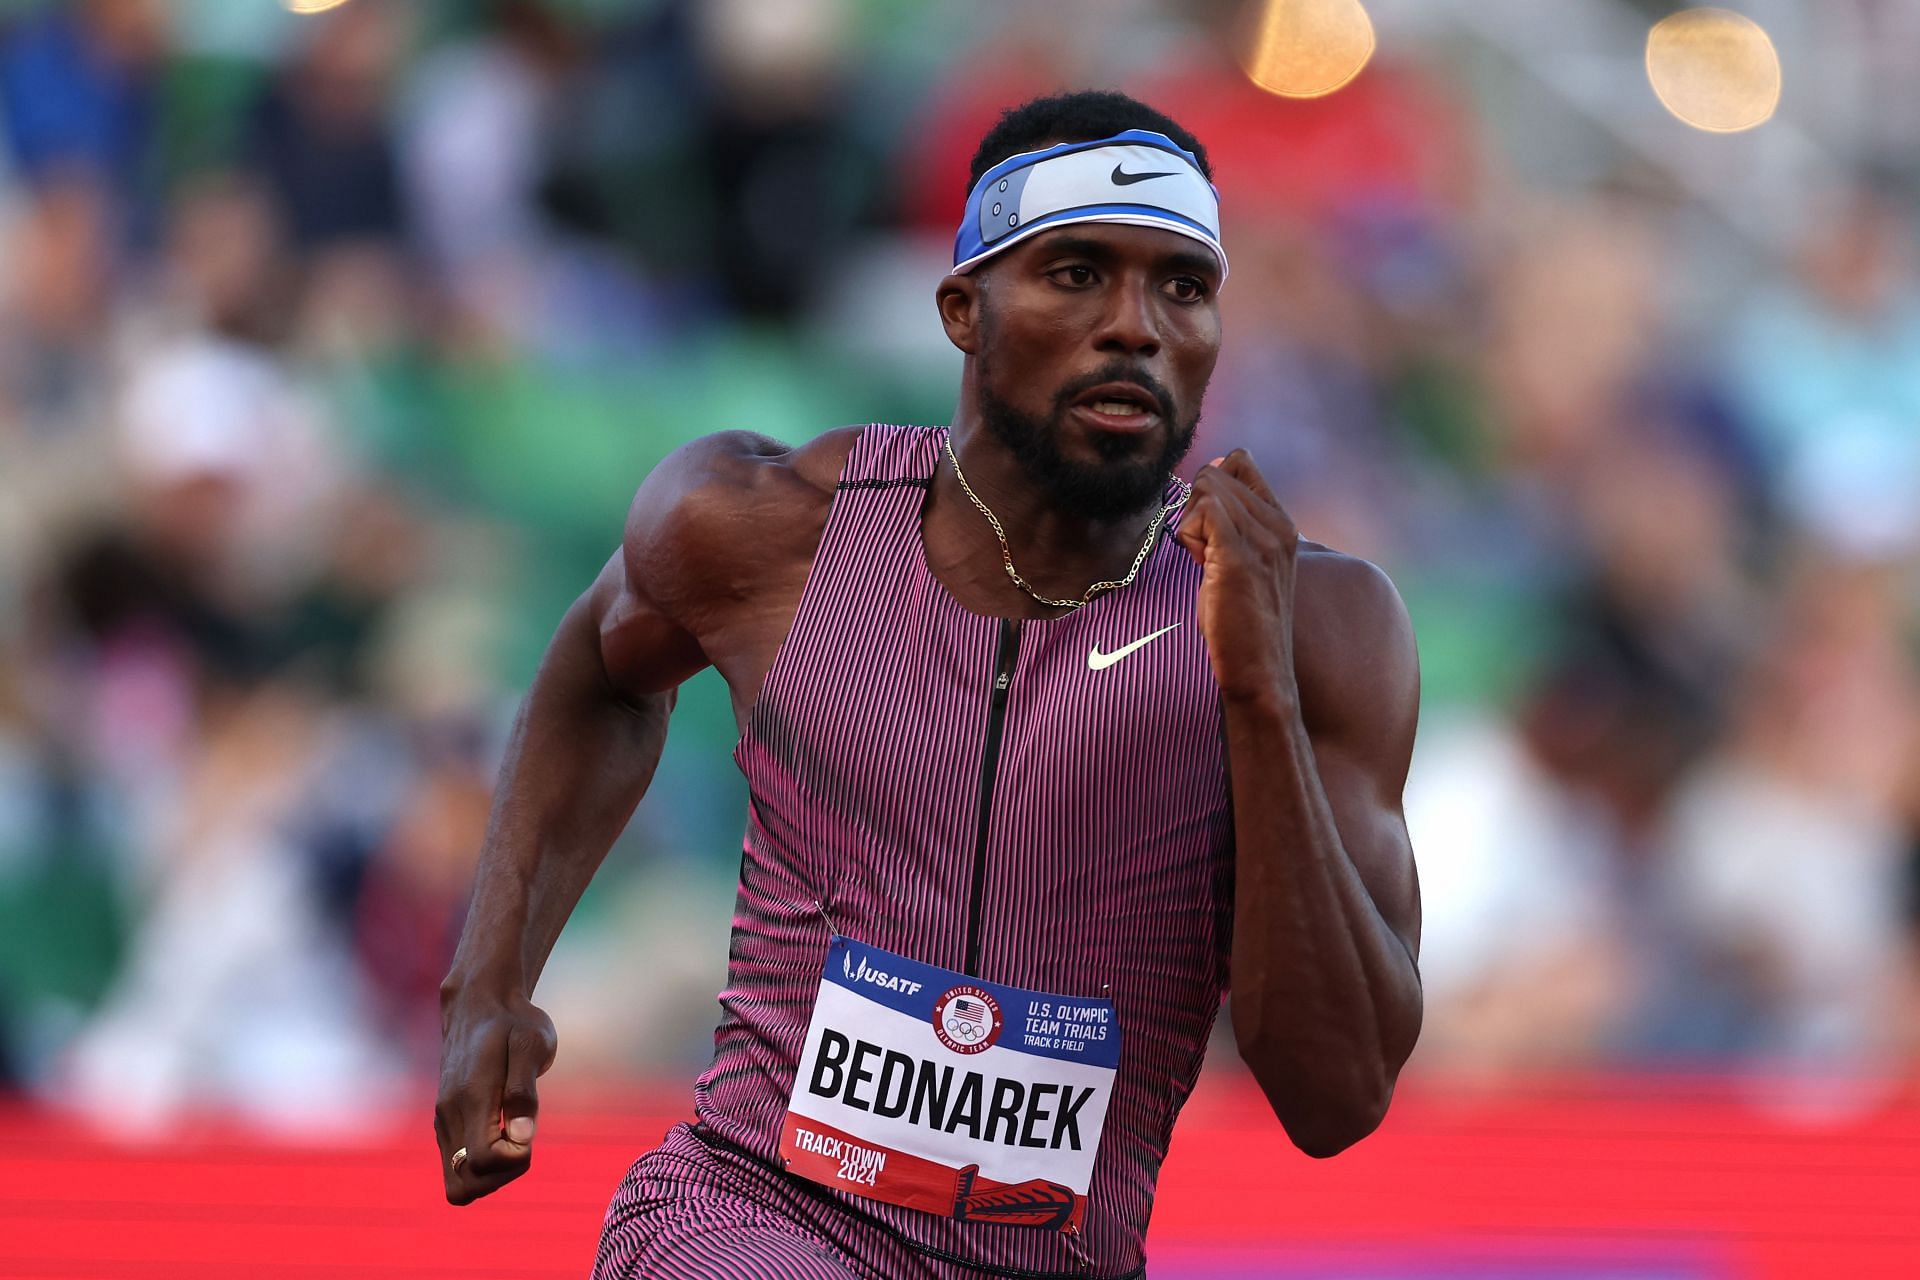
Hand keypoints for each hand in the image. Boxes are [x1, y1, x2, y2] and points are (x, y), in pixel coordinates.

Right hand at [435, 987, 557, 1203]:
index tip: (528, 1130)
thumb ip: (524, 1090)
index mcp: (470, 1098)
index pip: (482, 1161)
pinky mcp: (445, 1124)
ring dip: (491, 1174)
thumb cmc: (513, 1023)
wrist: (480, 1004)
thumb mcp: (532, 1044)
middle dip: (501, 1176)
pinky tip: (503, 1133)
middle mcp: (449, 1117)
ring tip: (514, 1135)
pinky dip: (482, 1165)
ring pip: (458, 1183)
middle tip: (522, 1141)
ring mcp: (444, 1123)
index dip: (514, 1159)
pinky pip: (457, 1167)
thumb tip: (522, 1137)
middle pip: (464, 1185)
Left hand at [1172, 449, 1299, 704]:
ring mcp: (1264, 540)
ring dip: (1192, 525)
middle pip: (1215, 474)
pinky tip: (1202, 566)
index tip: (1210, 528)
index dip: (1211, 487)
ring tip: (1208, 564)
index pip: (1241, 462)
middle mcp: (1279, 526)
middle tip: (1206, 554)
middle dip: (1196, 508)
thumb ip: (1230, 521)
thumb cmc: (1242, 625)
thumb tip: (1212, 469)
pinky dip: (1189, 536)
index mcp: (1283, 524)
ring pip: (1206, 490)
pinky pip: (1201, 513)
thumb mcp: (1241, 563)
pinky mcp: (1241, 557)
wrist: (1260, 673)